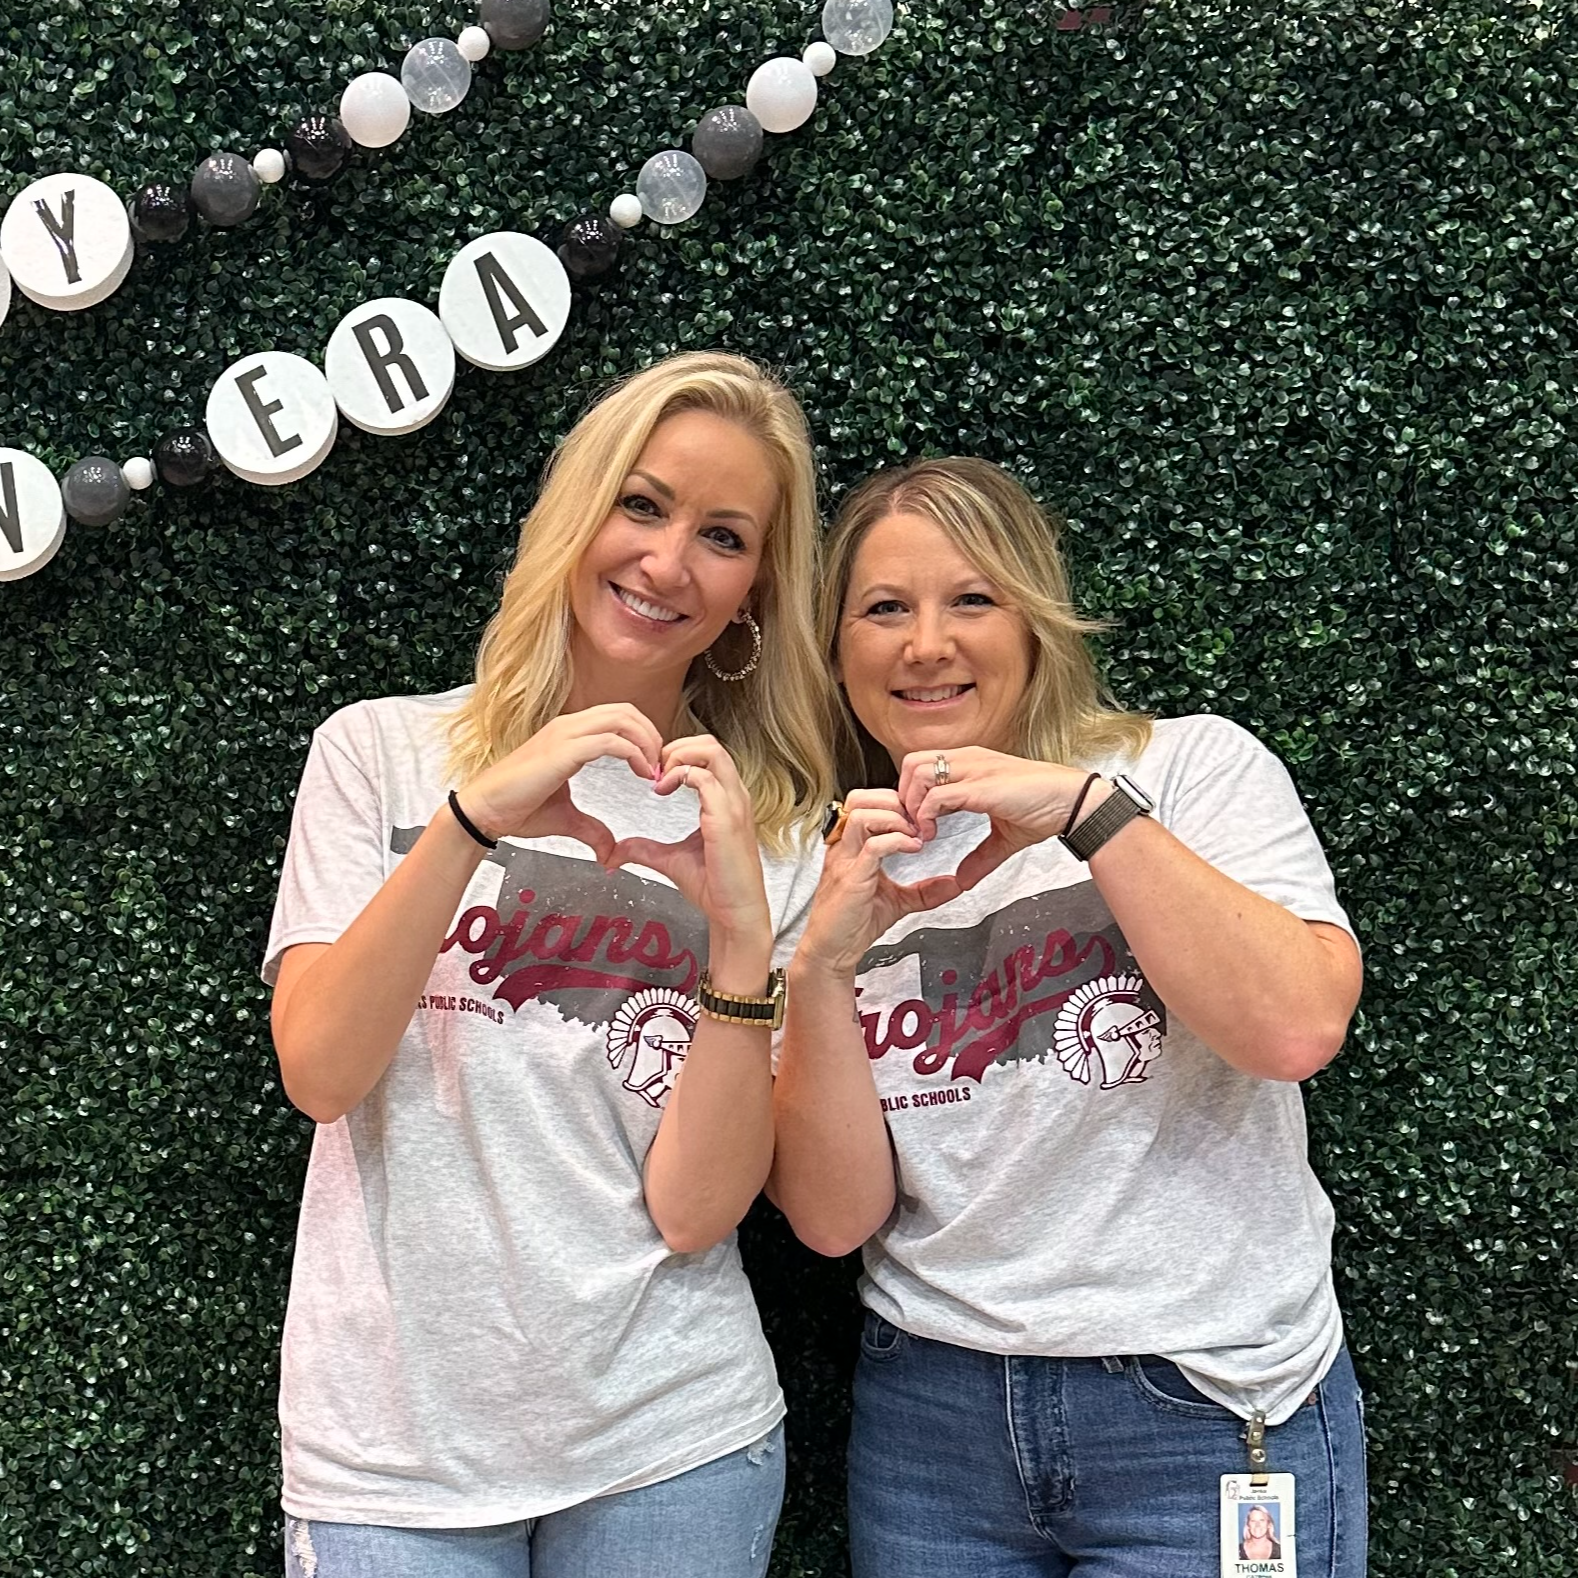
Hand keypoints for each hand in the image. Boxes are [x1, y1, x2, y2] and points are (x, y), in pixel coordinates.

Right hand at [457, 704, 664, 863]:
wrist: (483, 812)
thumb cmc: (515, 808)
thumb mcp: (566, 818)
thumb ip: (592, 829)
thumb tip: (609, 850)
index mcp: (569, 734)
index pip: (617, 716)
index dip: (643, 736)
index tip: (653, 766)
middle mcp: (568, 727)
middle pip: (625, 711)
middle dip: (651, 735)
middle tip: (661, 766)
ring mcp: (564, 736)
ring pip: (621, 719)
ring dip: (646, 742)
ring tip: (653, 771)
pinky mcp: (561, 751)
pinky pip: (609, 742)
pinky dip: (633, 754)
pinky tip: (641, 775)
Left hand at [604, 735, 770, 940]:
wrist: (734, 913)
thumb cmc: (715, 887)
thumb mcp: (670, 860)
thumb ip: (645, 849)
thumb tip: (616, 850)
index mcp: (726, 799)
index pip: (707, 753)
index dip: (677, 754)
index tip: (654, 775)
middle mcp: (734, 795)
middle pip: (710, 743)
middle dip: (676, 747)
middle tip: (654, 770)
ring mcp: (734, 804)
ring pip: (711, 751)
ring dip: (678, 756)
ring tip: (659, 777)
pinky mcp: (727, 818)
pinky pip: (704, 778)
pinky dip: (679, 775)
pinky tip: (661, 790)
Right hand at [795, 790, 966, 976]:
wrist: (831, 953)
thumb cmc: (853, 925)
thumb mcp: (897, 902)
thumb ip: (924, 891)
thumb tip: (954, 884)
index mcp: (851, 846)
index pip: (866, 803)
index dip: (894, 802)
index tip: (919, 818)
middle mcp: (844, 848)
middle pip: (860, 798)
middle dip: (894, 801)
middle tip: (918, 820)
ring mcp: (844, 860)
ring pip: (863, 815)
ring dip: (896, 818)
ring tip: (916, 834)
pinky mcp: (851, 878)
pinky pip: (872, 846)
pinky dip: (897, 841)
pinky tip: (914, 848)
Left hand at [894, 747, 1101, 889]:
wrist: (1073, 802)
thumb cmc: (1045, 809)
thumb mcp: (1004, 838)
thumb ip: (981, 857)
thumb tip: (963, 880)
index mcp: (972, 765)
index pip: (923, 766)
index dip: (913, 794)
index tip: (918, 824)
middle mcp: (968, 762)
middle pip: (912, 763)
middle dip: (904, 795)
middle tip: (914, 825)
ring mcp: (973, 771)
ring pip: (918, 773)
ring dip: (912, 804)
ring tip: (923, 830)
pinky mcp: (980, 787)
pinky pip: (937, 795)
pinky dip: (926, 815)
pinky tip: (933, 834)